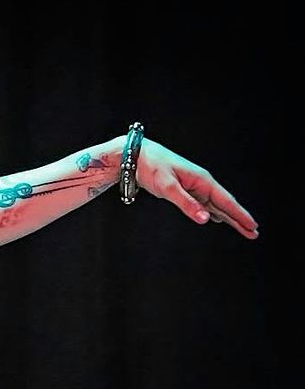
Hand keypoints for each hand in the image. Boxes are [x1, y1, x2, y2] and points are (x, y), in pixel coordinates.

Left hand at [136, 139, 258, 239]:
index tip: (252, 226)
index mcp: (202, 180)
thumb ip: (187, 203)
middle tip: (253, 233)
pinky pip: (203, 203)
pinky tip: (216, 218)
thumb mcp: (167, 186)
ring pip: (215, 205)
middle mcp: (201, 183)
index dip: (240, 215)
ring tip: (242, 228)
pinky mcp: (183, 189)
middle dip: (239, 219)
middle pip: (224, 205)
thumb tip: (206, 220)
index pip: (226, 201)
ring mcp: (193, 186)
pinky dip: (213, 212)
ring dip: (228, 217)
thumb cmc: (151, 167)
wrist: (134, 155)